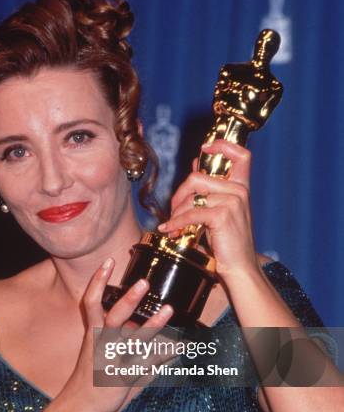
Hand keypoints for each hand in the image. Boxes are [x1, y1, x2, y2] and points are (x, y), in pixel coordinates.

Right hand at [60, 257, 173, 411]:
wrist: (78, 405)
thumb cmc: (89, 375)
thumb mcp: (100, 349)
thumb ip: (116, 332)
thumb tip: (141, 320)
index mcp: (94, 333)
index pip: (92, 302)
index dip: (98, 281)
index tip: (108, 262)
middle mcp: (102, 343)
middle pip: (113, 316)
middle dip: (128, 299)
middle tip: (143, 282)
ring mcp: (113, 360)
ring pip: (134, 339)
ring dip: (153, 324)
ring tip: (169, 309)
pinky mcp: (123, 376)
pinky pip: (147, 363)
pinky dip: (166, 354)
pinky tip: (183, 347)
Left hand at [158, 140, 258, 280]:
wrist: (240, 266)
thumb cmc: (230, 241)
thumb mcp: (221, 209)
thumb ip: (210, 187)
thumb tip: (194, 163)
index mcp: (241, 187)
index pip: (241, 154)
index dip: (222, 145)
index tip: (204, 149)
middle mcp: (239, 191)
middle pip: (197, 177)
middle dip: (179, 194)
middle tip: (173, 209)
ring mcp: (232, 201)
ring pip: (191, 196)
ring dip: (176, 212)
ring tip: (173, 225)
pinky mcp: (222, 215)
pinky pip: (191, 213)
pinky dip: (176, 223)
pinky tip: (170, 230)